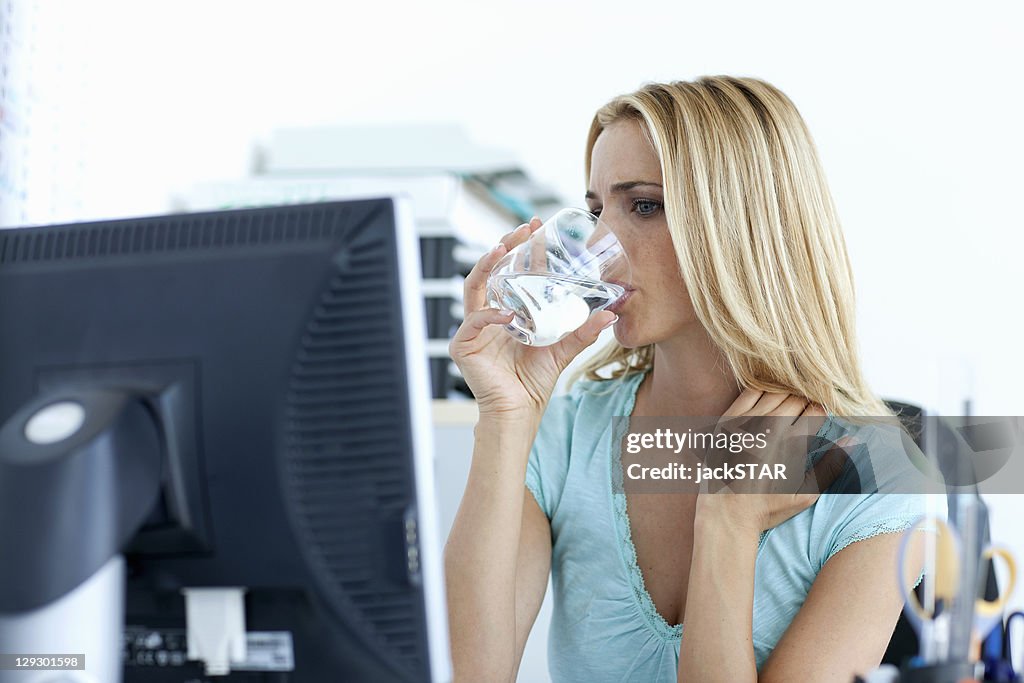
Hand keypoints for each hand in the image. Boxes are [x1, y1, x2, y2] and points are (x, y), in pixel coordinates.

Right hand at [449, 218, 616, 419]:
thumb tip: (611, 314)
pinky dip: (491, 314)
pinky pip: (474, 321)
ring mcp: (474, 328)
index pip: (513, 271)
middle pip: (490, 270)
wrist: (520, 411)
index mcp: (508, 310)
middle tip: (521, 229)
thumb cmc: (535, 381)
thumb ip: (584, 331)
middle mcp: (488, 314)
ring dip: (487, 265)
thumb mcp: (564, 349)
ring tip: (501, 249)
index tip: (535, 227)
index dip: (523, 249)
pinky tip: (508, 313)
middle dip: (504, 245)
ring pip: (473, 286)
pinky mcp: (464, 344)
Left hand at [695, 389, 852, 532]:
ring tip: (787, 411)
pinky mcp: (727, 419)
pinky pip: (752, 391)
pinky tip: (768, 404)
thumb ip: (831, 465)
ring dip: (786, 396)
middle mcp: (770, 426)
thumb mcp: (806, 494)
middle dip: (805, 403)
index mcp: (792, 443)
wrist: (724, 511)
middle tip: (803, 416)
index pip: (817, 409)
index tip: (819, 419)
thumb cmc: (767, 506)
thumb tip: (853, 440)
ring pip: (777, 391)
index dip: (822, 411)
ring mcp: (746, 420)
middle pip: (798, 397)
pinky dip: (764, 392)